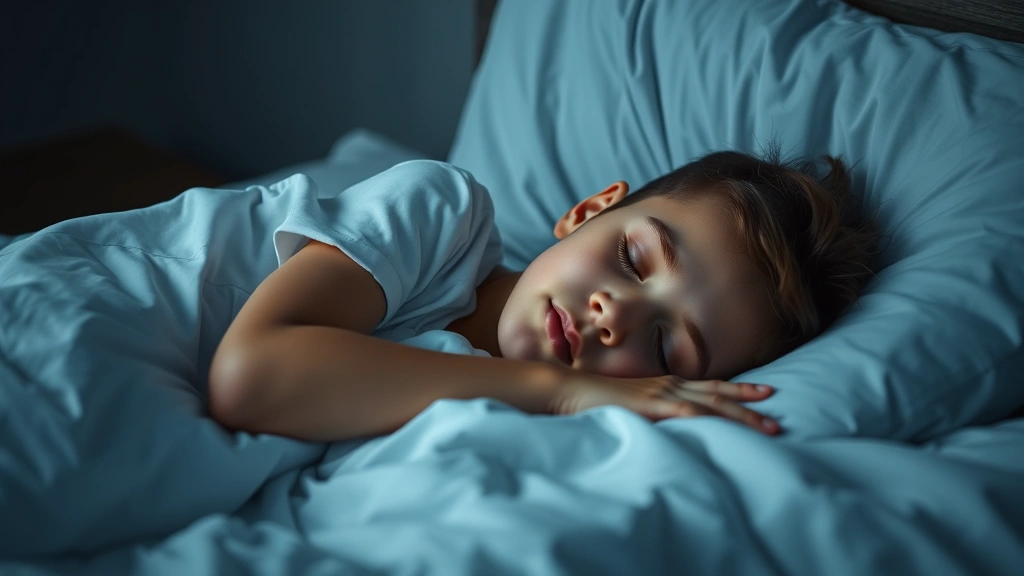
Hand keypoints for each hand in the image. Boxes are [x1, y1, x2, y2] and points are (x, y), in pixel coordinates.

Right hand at [549, 374, 779, 434]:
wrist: (567, 390)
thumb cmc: (593, 400)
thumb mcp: (629, 406)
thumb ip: (649, 412)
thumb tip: (665, 425)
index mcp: (665, 385)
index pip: (710, 387)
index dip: (739, 391)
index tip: (765, 394)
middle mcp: (669, 386)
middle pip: (719, 394)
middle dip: (751, 404)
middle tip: (778, 416)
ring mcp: (661, 395)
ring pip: (712, 404)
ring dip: (743, 415)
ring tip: (770, 426)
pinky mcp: (650, 406)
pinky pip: (688, 413)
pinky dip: (711, 419)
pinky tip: (728, 425)